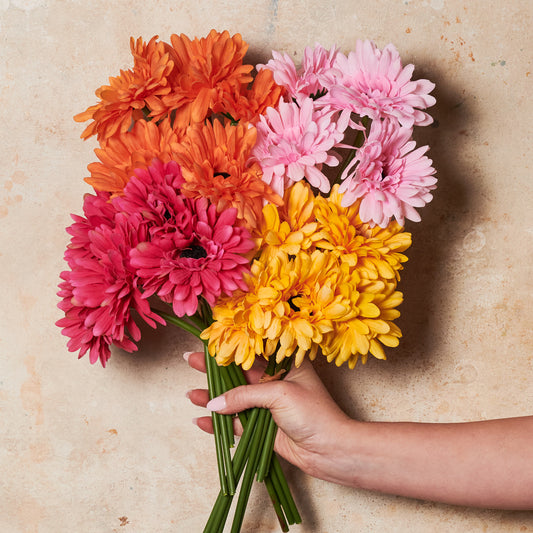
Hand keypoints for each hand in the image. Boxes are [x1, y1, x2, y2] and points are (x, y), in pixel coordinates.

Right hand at [184, 352, 355, 482]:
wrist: (331, 450)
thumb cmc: (314, 413)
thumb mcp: (279, 394)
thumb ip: (244, 395)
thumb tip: (215, 402)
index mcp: (284, 365)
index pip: (251, 352)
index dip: (229, 348)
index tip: (207, 342)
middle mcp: (275, 383)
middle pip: (238, 374)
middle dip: (214, 370)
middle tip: (189, 361)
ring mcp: (268, 406)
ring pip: (234, 399)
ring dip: (213, 397)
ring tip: (191, 394)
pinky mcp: (263, 427)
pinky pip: (236, 422)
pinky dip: (219, 423)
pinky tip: (201, 420)